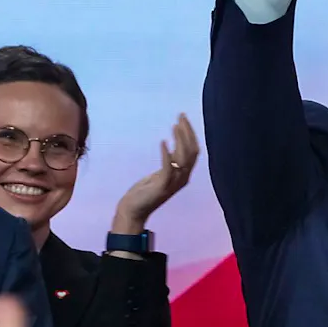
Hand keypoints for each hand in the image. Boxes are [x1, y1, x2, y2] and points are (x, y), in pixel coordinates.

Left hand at [113, 114, 199, 232]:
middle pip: (192, 151)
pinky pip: (167, 167)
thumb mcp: (161, 175)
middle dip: (187, 132)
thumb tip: (173, 149)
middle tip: (181, 116)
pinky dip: (166, 153)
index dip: (190, 133)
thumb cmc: (145, 192)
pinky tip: (162, 141)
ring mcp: (173, 182)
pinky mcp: (162, 186)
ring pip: (183, 157)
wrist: (134, 210)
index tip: (182, 118)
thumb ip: (170, 164)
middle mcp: (182, 178)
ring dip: (180, 139)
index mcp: (183, 175)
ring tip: (174, 125)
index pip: (194, 150)